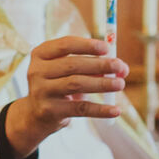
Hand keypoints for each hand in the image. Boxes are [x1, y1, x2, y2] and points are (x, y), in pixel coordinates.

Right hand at [3, 36, 126, 158]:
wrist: (36, 114)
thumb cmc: (58, 84)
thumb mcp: (68, 71)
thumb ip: (92, 65)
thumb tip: (122, 67)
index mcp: (41, 54)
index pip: (65, 44)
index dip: (87, 45)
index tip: (107, 48)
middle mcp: (37, 71)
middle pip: (72, 65)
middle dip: (99, 65)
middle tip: (120, 67)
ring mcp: (41, 91)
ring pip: (76, 84)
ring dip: (101, 83)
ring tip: (120, 84)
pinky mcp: (50, 111)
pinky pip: (79, 108)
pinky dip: (100, 109)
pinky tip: (115, 110)